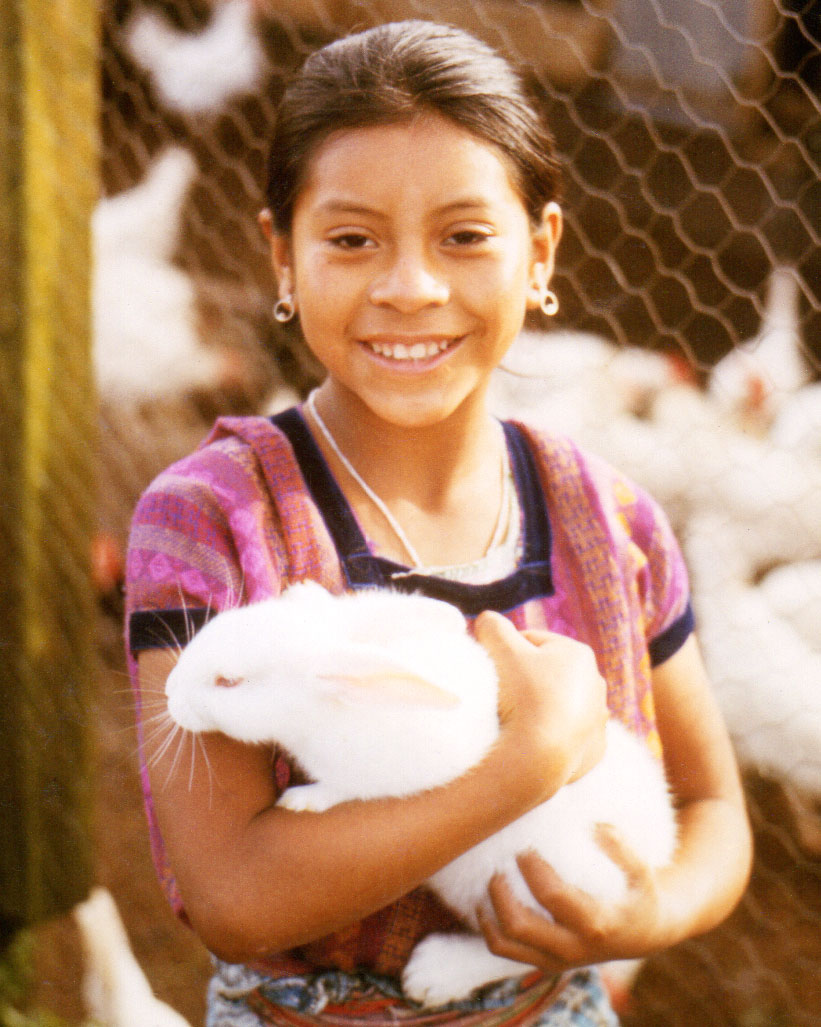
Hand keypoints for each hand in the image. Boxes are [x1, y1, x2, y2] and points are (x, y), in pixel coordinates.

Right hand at [474, 612, 608, 793]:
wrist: (539, 759)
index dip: (506, 651)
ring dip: (539, 708)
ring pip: (559, 706)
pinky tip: (531, 742)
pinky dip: (550, 738)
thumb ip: (493, 626)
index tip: (490, 667)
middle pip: (547, 674)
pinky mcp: (593, 752)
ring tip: (514, 720)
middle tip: (499, 694)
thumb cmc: (522, 696)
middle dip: (524, 680)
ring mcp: (597, 720)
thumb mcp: (501, 649)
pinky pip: (566, 738)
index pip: (532, 641)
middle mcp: (596, 685)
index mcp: (579, 654)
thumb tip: (487, 620)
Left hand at [476, 825, 668, 974]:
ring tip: (490, 881)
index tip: (525, 846)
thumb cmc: (638, 896)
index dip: (532, 867)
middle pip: (519, 925)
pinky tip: (487, 902)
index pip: (551, 896)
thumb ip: (622, 848)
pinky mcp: (545, 964)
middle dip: (501, 891)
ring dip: (489, 911)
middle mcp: (572, 949)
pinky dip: (489, 928)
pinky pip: (505, 951)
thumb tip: (596, 827)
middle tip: (498, 864)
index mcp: (595, 924)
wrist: (643, 936)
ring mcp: (556, 961)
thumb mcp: (642, 872)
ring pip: (505, 944)